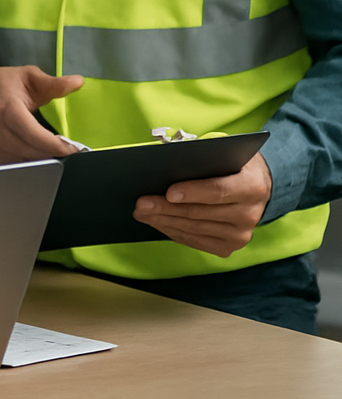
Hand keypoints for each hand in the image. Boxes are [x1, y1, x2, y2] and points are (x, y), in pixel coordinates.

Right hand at [0, 65, 84, 164]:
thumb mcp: (29, 77)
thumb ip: (54, 83)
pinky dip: (29, 164)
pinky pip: (14, 168)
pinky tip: (35, 154)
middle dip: (53, 154)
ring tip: (51, 150)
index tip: (72, 147)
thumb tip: (77, 82)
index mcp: (8, 110)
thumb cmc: (1, 85)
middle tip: (66, 148)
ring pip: (24, 164)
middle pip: (32, 154)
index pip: (35, 136)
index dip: (57, 145)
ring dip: (42, 160)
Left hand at [133, 152, 271, 256]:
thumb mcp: (224, 152)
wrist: (257, 186)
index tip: (168, 193)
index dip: (192, 193)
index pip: (218, 191)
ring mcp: (240, 234)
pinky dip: (173, 231)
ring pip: (194, 229)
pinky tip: (157, 222)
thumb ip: (201, 156)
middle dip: (166, 209)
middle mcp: (250, 214)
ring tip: (141, 213)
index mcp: (252, 186)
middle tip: (141, 203)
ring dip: (164, 221)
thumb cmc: (232, 164)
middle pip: (200, 213)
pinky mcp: (230, 246)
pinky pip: (195, 241)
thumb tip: (165, 160)